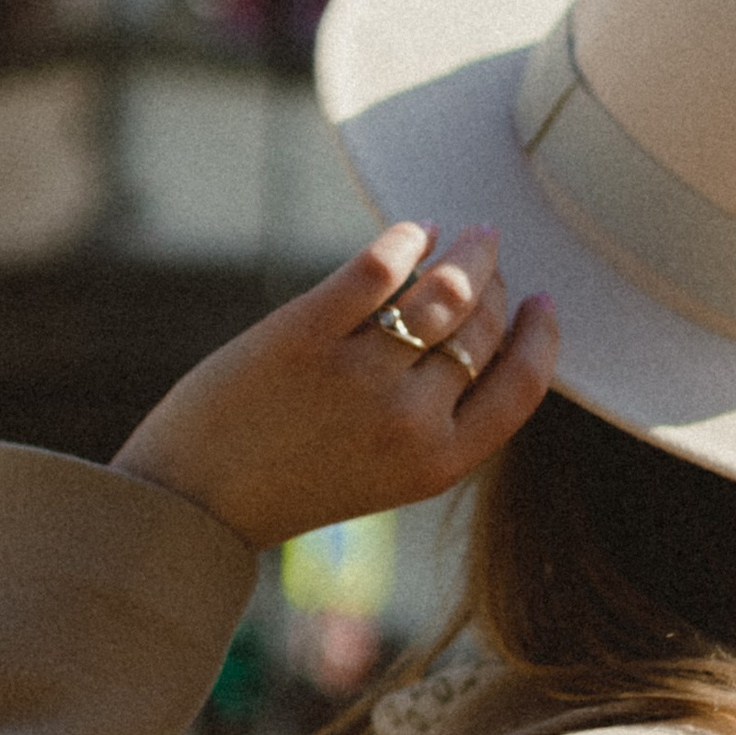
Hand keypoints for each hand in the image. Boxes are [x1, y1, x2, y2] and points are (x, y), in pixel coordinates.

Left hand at [111, 221, 558, 550]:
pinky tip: (413, 231)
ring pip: (443, 291)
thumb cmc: (290, 482)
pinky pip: (377, 268)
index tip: (541, 303)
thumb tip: (475, 327)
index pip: (521, 386)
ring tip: (466, 235)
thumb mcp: (386, 474)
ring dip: (466, 252)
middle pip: (481, 328)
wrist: (194, 502)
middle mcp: (408, 420)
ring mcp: (358, 375)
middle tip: (489, 257)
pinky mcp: (306, 333)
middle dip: (495, 284)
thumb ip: (434, 418)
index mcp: (437, 463)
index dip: (540, 337)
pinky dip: (406, 239)